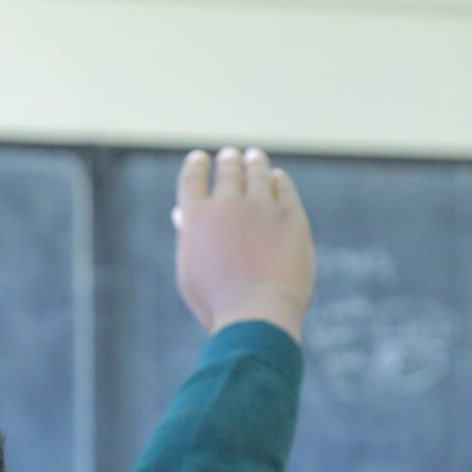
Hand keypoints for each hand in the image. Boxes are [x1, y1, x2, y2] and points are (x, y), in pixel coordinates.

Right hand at [175, 147, 315, 341]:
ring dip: (254, 163)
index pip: (192, 178)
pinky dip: (279, 180)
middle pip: (228, 171)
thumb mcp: (191, 273)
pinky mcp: (290, 216)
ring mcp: (261, 207)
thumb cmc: (218, 303)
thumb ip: (187, 238)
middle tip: (230, 156)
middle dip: (228, 161)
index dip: (196, 166)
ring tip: (254, 158)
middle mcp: (228, 204)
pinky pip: (284, 189)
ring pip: (258, 173)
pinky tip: (277, 179)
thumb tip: (180, 214)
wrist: (258, 314)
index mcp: (197, 217)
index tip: (200, 159)